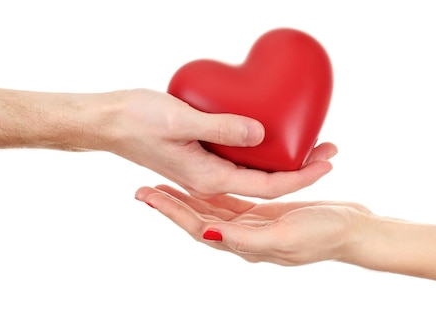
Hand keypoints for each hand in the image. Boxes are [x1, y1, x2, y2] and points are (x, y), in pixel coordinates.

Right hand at [107, 89, 337, 198]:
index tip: (328, 159)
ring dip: (284, 160)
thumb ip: (222, 128)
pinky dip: (262, 153)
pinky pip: (239, 161)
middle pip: (267, 182)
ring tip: (310, 142)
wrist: (106, 121)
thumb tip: (261, 133)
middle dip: (302, 168)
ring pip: (254, 173)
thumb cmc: (136, 120)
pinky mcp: (200, 157)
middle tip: (330, 147)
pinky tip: (271, 137)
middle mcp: (210, 180)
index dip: (302, 175)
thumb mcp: (181, 120)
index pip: (268, 184)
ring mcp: (205, 170)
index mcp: (209, 178)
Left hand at [134, 184, 371, 265]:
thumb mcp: (287, 237)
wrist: (357, 232)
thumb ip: (249, 237)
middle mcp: (245, 235)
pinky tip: (210, 176)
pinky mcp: (269, 212)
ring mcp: (256, 224)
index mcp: (245, 242)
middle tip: (145, 187)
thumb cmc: (326, 235)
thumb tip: (210, 233)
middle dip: (172, 204)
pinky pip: (237, 198)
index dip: (172, 212)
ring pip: (214, 208)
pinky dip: (219, 188)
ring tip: (167, 180)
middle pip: (199, 217)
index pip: (197, 226)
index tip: (148, 195)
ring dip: (189, 196)